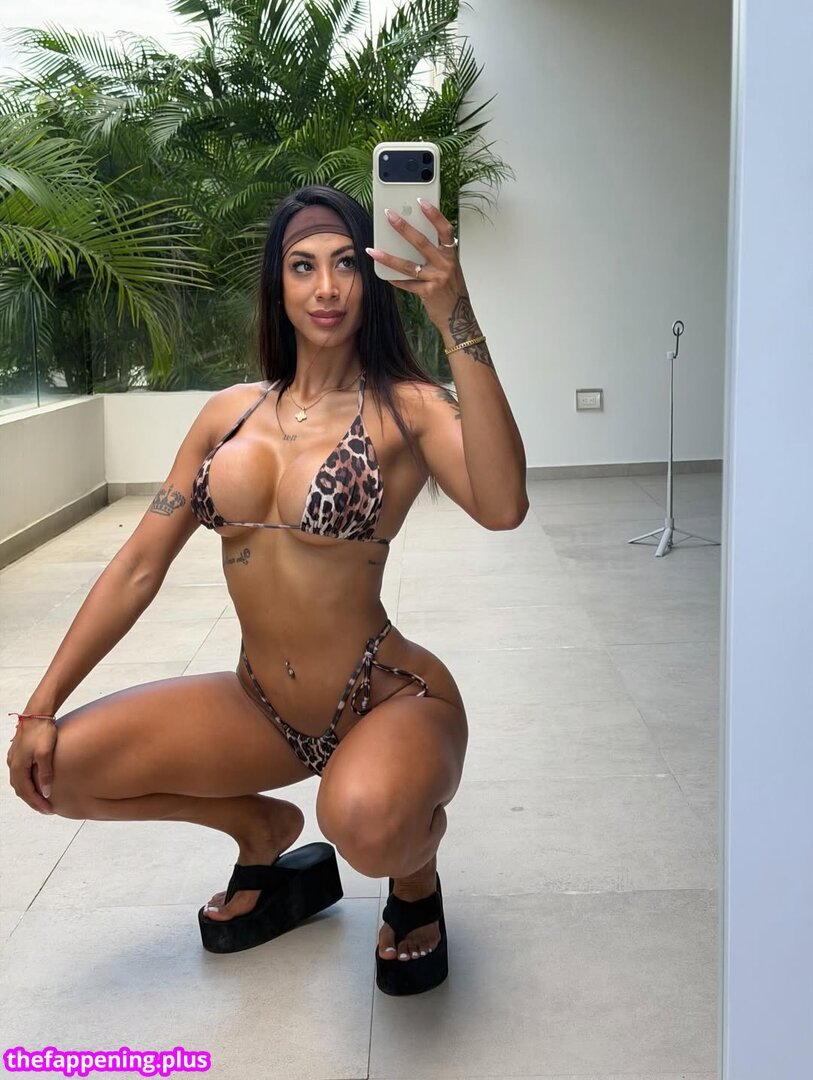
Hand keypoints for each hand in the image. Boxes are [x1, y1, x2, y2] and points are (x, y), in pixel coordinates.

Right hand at [7, 716, 56, 813]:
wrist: (37, 713)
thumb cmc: (42, 731)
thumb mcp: (46, 753)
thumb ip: (45, 774)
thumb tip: (46, 793)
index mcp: (18, 767)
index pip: (27, 792)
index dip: (38, 803)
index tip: (50, 811)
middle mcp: (12, 765)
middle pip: (21, 790)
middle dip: (33, 801)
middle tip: (47, 809)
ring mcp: (14, 759)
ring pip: (19, 782)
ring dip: (29, 793)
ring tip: (42, 800)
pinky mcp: (18, 753)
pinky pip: (20, 774)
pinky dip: (27, 783)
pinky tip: (36, 783)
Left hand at [365, 200, 468, 329]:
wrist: (458, 316)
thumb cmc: (452, 290)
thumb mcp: (450, 268)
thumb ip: (437, 254)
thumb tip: (413, 238)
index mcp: (451, 255)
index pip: (444, 230)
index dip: (434, 214)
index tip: (421, 201)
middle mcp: (445, 265)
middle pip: (421, 242)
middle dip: (403, 227)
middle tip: (389, 215)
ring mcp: (436, 279)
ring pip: (408, 265)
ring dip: (388, 257)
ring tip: (373, 250)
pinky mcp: (428, 293)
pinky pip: (407, 284)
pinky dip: (395, 279)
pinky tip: (383, 274)